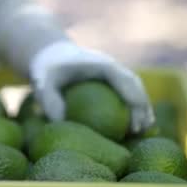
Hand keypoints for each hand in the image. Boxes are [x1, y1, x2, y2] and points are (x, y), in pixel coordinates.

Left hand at [29, 41, 153, 133]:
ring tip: (143, 132)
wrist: (50, 55)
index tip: (134, 125)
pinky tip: (133, 128)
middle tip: (141, 132)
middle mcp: (112, 66)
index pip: (125, 82)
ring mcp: (113, 72)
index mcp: (101, 64)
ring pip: (135, 89)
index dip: (133, 102)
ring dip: (143, 108)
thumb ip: (49, 101)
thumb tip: (63, 125)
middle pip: (135, 86)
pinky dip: (133, 108)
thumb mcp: (42, 82)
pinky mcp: (111, 80)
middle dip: (143, 108)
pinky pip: (127, 93)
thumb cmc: (46, 69)